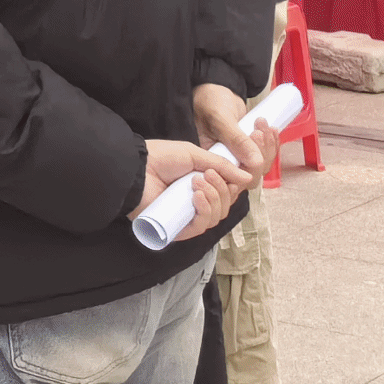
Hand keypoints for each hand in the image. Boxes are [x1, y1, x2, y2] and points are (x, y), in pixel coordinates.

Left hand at [136, 137, 251, 240]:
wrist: (135, 167)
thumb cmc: (160, 157)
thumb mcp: (194, 155)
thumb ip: (221, 165)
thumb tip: (248, 178)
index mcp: (203, 184)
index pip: (230, 191)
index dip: (238, 184)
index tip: (241, 171)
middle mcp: (197, 201)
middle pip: (227, 204)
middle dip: (223, 189)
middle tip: (208, 175)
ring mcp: (188, 215)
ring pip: (217, 216)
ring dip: (213, 198)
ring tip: (196, 182)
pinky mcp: (179, 227)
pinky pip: (202, 226)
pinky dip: (205, 211)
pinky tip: (197, 197)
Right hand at [193, 82, 277, 188]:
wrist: (215, 89)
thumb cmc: (208, 100)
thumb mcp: (220, 118)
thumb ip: (237, 140)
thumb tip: (256, 162)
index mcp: (209, 160)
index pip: (232, 177)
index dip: (248, 166)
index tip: (253, 138)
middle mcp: (222, 162)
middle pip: (249, 174)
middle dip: (260, 153)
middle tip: (258, 131)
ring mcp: (236, 157)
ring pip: (259, 165)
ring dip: (267, 147)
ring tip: (263, 125)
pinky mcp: (246, 150)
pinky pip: (263, 155)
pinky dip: (271, 144)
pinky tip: (271, 130)